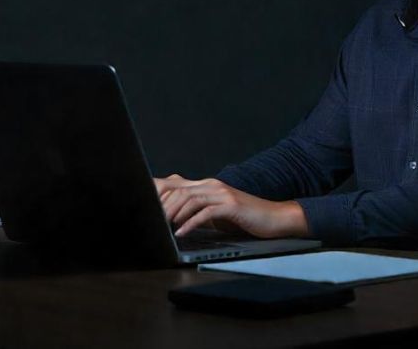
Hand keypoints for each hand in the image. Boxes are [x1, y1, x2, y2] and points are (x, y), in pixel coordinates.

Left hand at [153, 174, 309, 239]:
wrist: (274, 218)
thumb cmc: (244, 219)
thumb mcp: (216, 214)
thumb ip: (198, 212)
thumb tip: (175, 221)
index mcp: (207, 186)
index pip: (175, 185)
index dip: (158, 194)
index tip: (144, 207)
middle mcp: (212, 185)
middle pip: (178, 190)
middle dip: (161, 206)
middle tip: (150, 221)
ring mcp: (222, 193)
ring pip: (189, 200)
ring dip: (173, 214)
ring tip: (162, 227)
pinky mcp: (230, 205)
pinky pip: (205, 213)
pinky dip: (190, 223)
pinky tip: (182, 233)